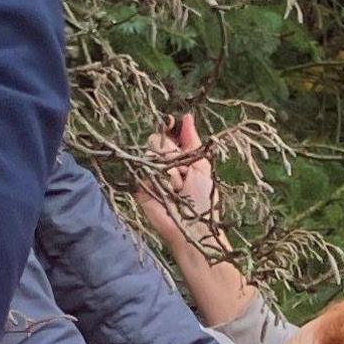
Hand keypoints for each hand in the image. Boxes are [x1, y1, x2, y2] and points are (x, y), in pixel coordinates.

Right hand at [134, 113, 217, 255]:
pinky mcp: (140, 185)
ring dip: (167, 167)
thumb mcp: (202, 166)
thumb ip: (192, 141)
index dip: (169, 127)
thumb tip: (186, 116)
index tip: (171, 122)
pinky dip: (156, 177)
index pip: (169, 133)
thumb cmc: (202, 199)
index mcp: (180, 156)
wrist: (191, 227)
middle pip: (157, 139)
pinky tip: (164, 189)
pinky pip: (143, 169)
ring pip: (150, 152)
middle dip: (170, 150)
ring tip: (176, 185)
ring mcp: (150, 173)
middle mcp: (163, 162)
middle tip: (181, 170)